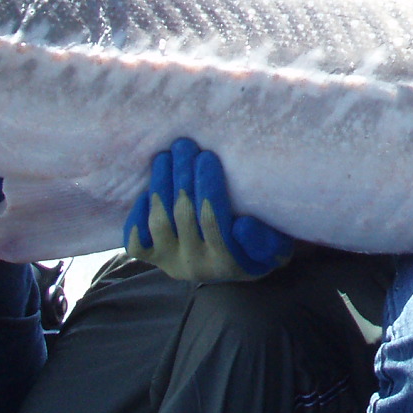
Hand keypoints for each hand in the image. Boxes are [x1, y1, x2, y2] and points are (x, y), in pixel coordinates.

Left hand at [123, 137, 292, 282]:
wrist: (237, 267)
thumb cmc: (260, 245)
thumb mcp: (275, 246)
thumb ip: (264, 239)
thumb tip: (241, 224)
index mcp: (227, 262)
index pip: (212, 220)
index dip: (207, 186)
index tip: (207, 155)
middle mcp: (195, 266)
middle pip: (183, 215)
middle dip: (182, 175)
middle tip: (184, 145)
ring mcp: (170, 262)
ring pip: (158, 222)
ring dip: (161, 184)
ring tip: (166, 156)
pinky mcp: (153, 258)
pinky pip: (136, 238)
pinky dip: (139, 213)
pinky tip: (149, 187)